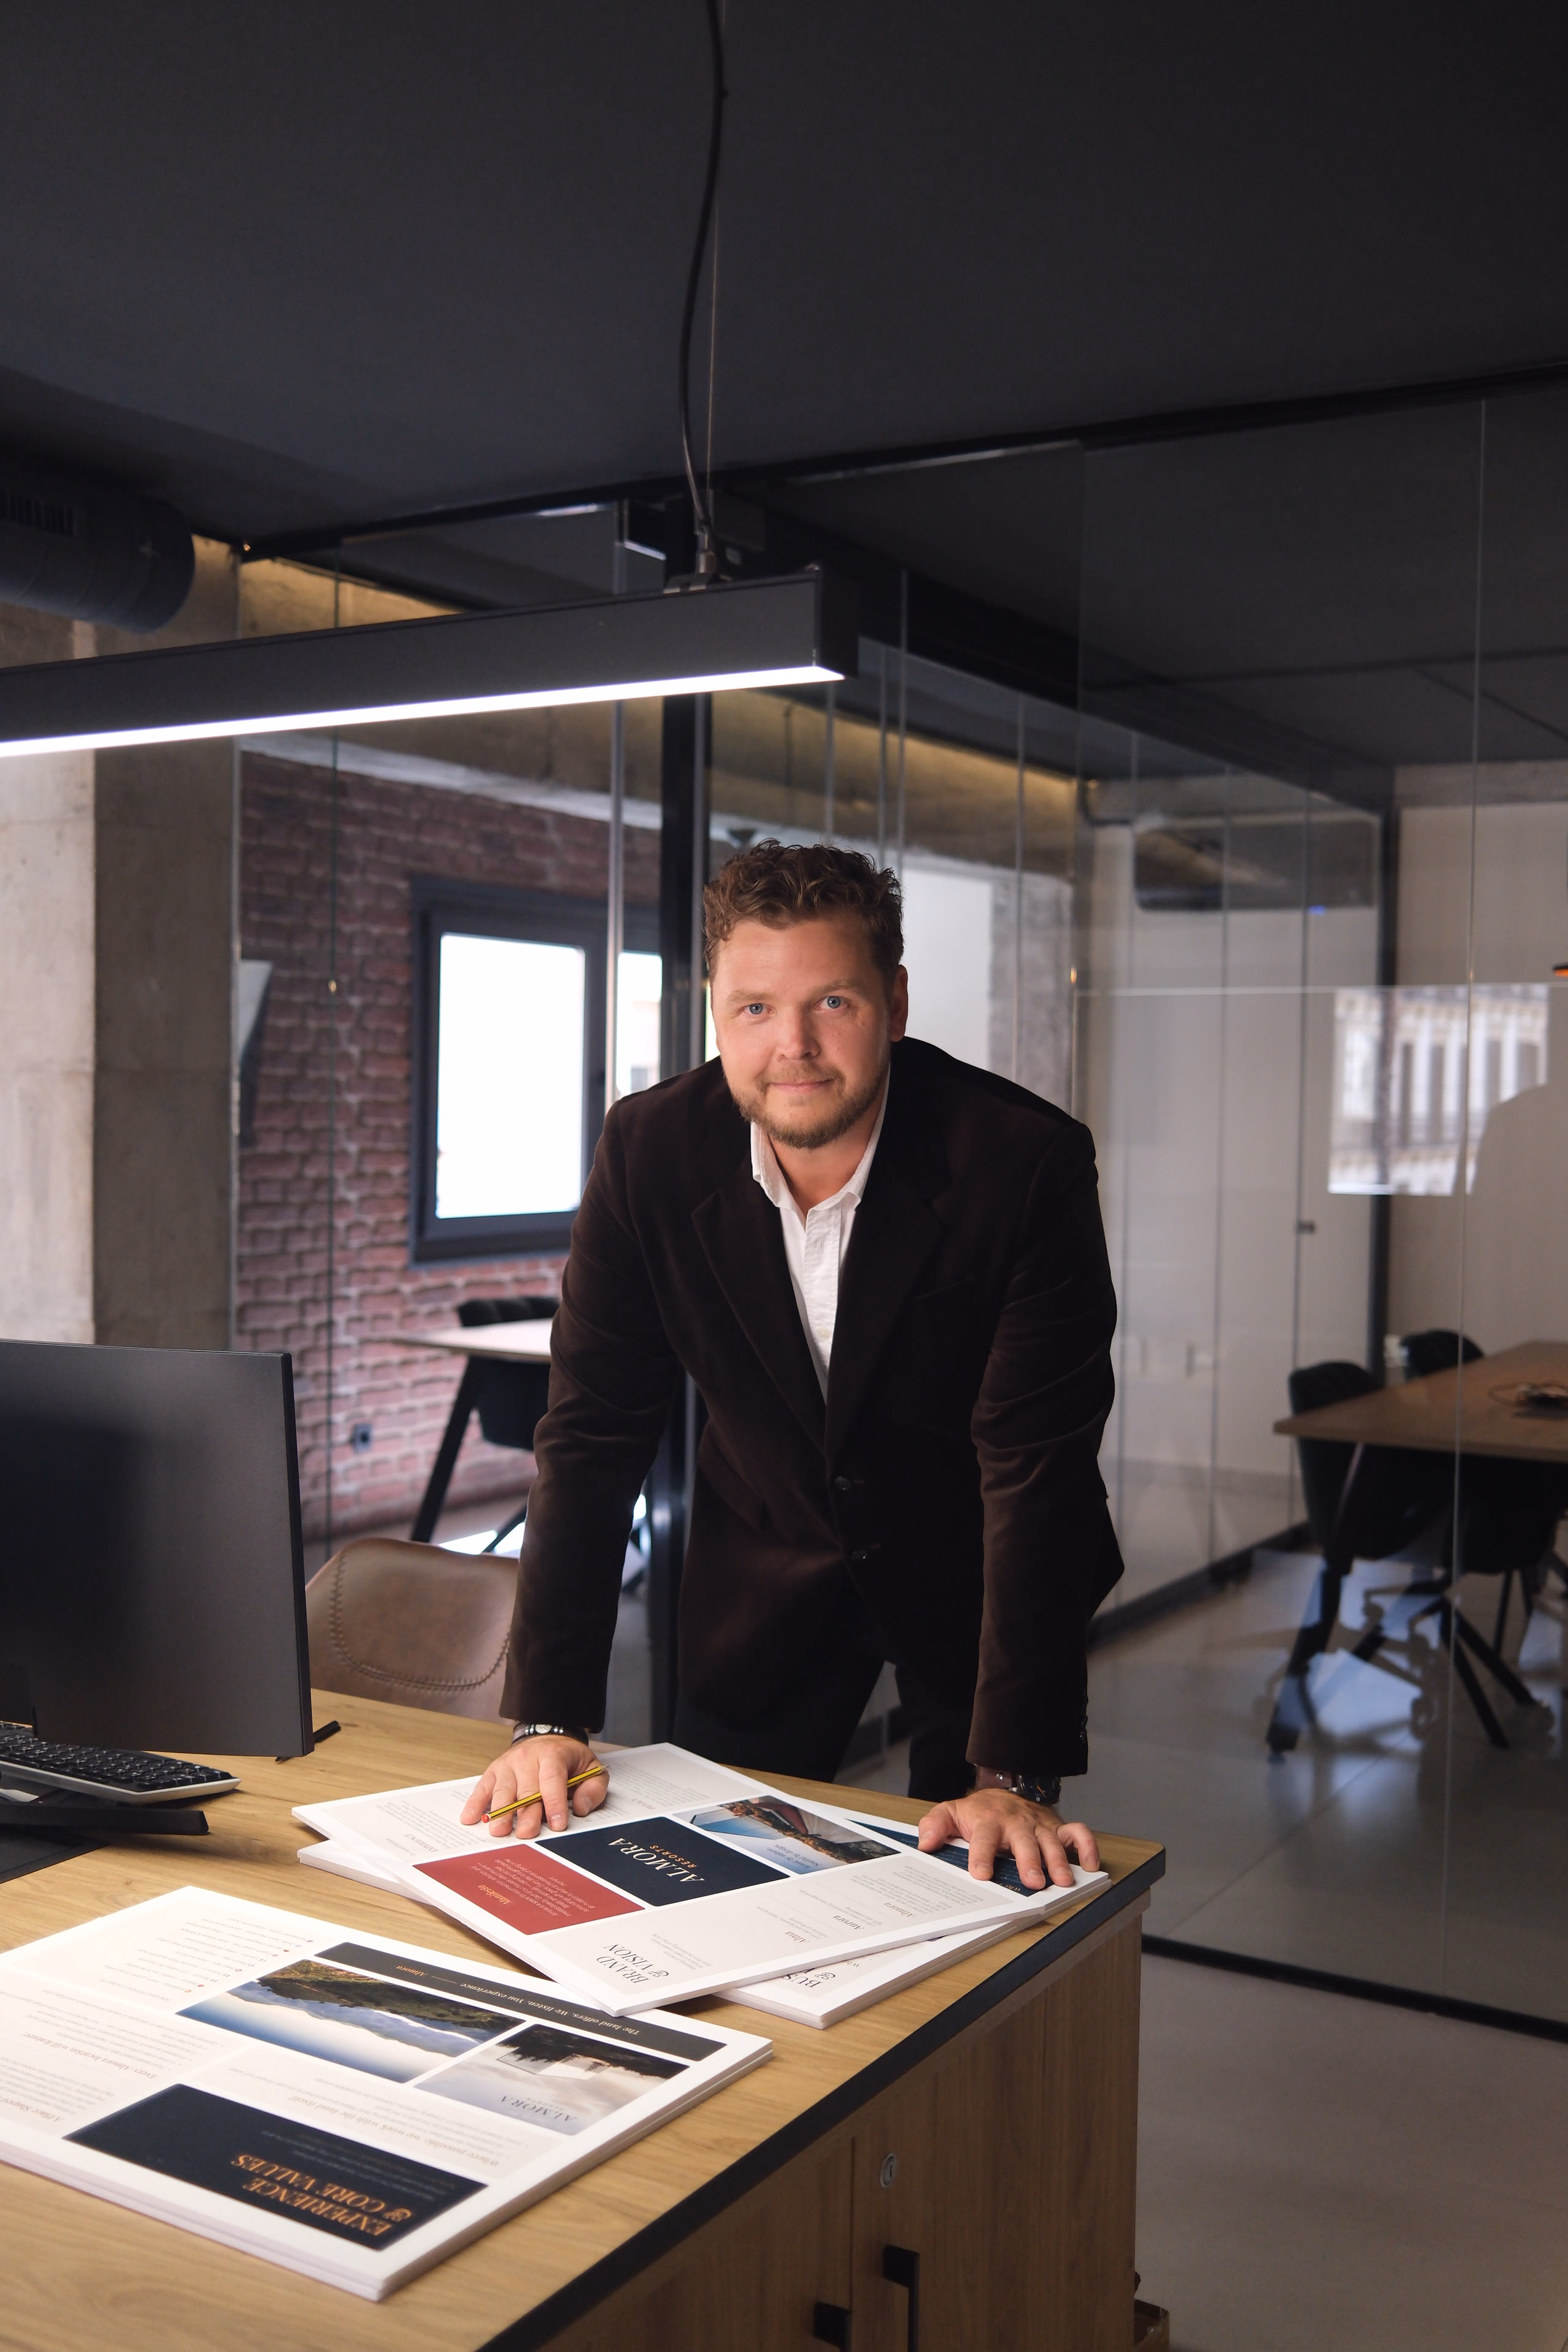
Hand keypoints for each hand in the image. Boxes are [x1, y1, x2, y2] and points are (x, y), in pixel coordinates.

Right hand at [459, 1735, 606, 1839]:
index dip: (555, 1802)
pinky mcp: (494, 1771)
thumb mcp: (591, 1768)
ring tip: (500, 1831)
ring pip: (503, 1790)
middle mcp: (528, 1757)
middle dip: (527, 1813)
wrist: (547, 1737)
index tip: (557, 1824)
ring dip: (501, 1812)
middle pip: (526, 1789)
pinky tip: (470, 1818)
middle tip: (527, 1833)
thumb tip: (580, 1808)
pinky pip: (483, 1787)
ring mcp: (508, 1764)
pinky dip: (476, 1803)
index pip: (552, 1779)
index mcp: (553, 1755)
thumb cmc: (569, 1760)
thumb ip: (592, 1789)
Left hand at [917, 1775, 1099, 1891]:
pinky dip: (1087, 1847)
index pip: (984, 1838)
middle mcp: (1015, 1823)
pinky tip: (1091, 1865)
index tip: (981, 1874)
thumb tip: (925, 1843)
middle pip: (1023, 1840)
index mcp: (988, 1822)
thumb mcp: (949, 1813)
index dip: (982, 1856)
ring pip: (1051, 1840)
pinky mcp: (1056, 1826)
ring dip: (1058, 1860)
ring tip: (1062, 1880)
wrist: (1000, 1789)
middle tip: (1033, 1880)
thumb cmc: (977, 1811)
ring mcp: (1038, 1825)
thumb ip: (935, 1825)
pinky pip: (1077, 1833)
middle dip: (1029, 1860)